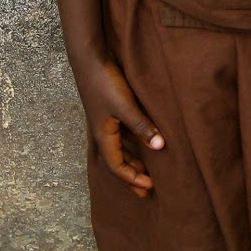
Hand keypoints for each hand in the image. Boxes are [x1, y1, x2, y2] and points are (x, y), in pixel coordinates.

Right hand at [76, 57, 164, 196]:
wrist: (90, 59)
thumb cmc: (105, 83)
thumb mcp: (125, 106)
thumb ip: (142, 126)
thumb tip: (160, 147)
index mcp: (104, 136)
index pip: (117, 167)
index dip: (132, 179)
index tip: (149, 187)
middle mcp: (104, 133)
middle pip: (118, 162)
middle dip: (132, 177)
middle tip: (147, 191)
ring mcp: (106, 123)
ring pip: (121, 149)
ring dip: (133, 162)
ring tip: (148, 172)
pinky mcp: (111, 112)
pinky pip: (123, 136)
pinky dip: (134, 145)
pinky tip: (145, 144)